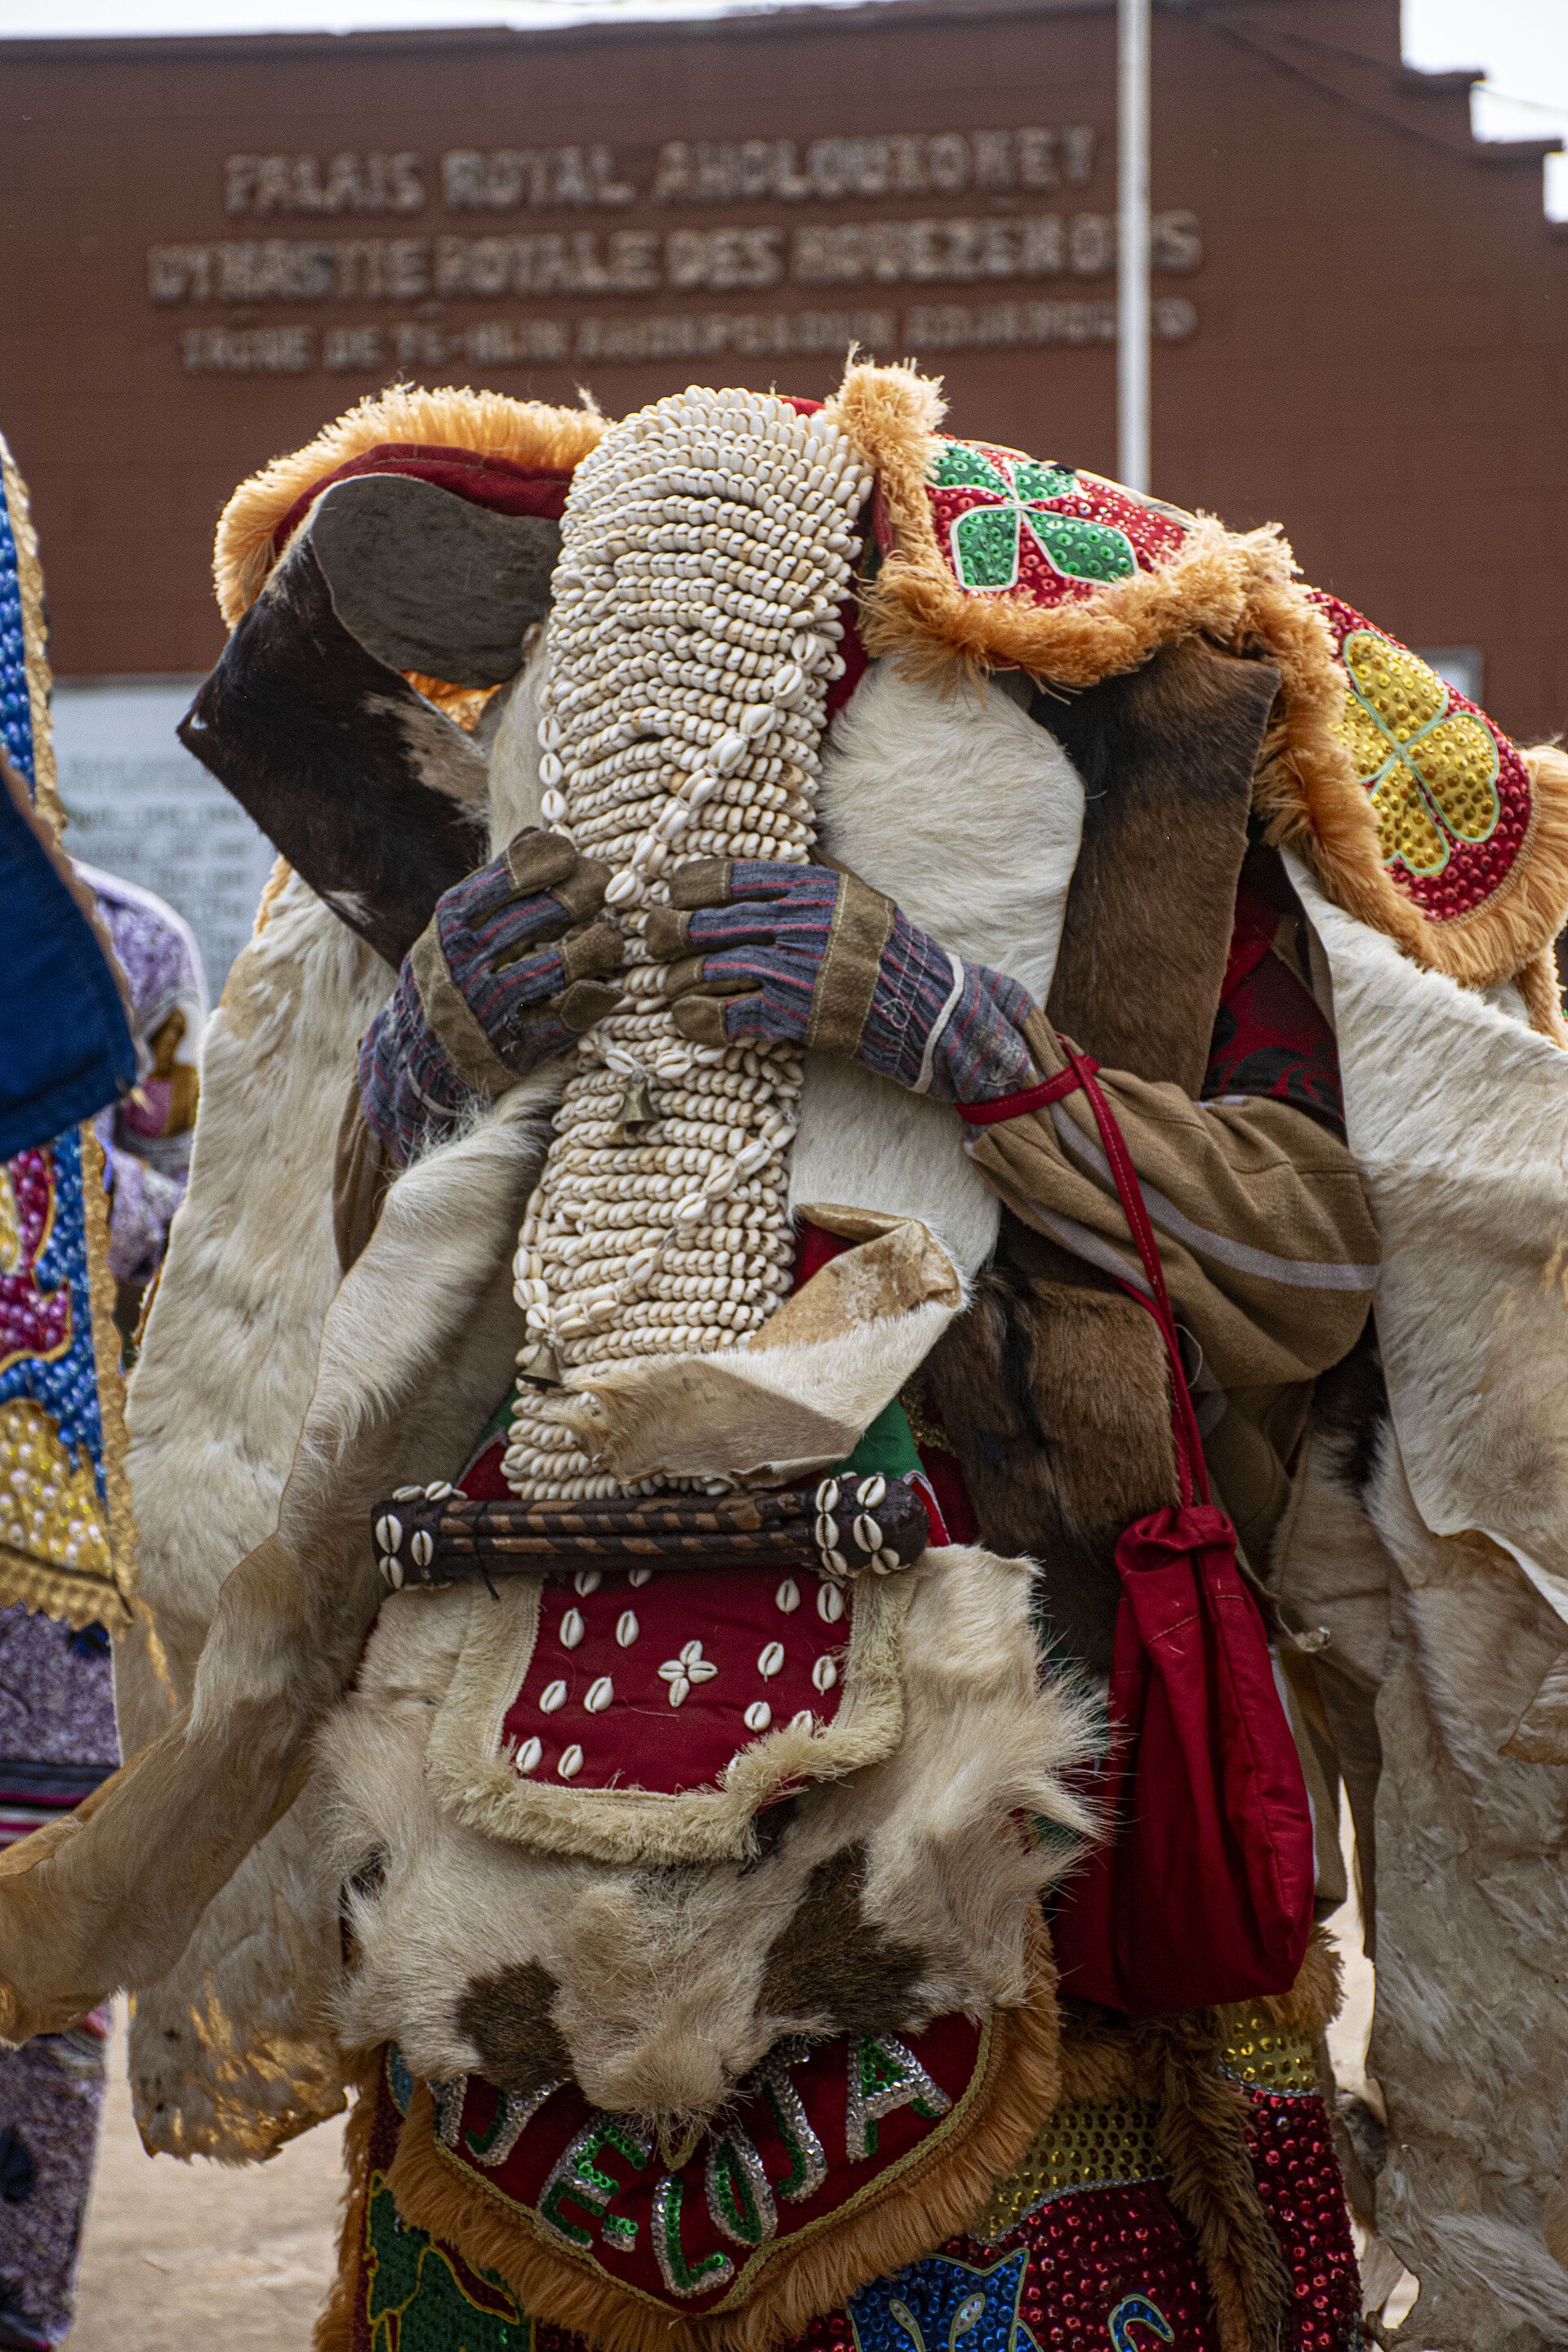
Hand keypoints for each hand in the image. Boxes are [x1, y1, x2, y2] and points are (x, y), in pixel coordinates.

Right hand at [360, 828, 622, 1158]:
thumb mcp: (456, 926)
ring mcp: (487, 1010)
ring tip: (610, 939)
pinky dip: (592, 1002)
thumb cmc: (452, 974)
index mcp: (451, 926)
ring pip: (556, 971)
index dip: (548, 861)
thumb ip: (495, 886)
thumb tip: (542, 835)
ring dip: (595, 948)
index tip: (573, 855)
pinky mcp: (511, 1051)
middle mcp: (465, 965)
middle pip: (538, 918)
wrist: (417, 1055)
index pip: (506, 880)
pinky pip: (562, 1024)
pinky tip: (606, 987)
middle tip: (605, 888)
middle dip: (581, 896)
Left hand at [644, 858, 1038, 1103]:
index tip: (669, 894)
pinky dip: (703, 1021)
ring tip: (668, 988)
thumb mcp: (858, 893)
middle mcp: (802, 923)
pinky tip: (686, 1022)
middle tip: (655, 941)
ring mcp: (800, 969)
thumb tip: (787, 842)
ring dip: (682, 981)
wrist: (929, 1006)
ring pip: (716, 969)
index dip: (688, 886)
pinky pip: (735, 1015)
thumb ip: (817, 870)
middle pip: (713, 922)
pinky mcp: (800, 1015)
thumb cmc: (890, 949)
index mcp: (812, 887)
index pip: (732, 876)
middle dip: (671, 933)